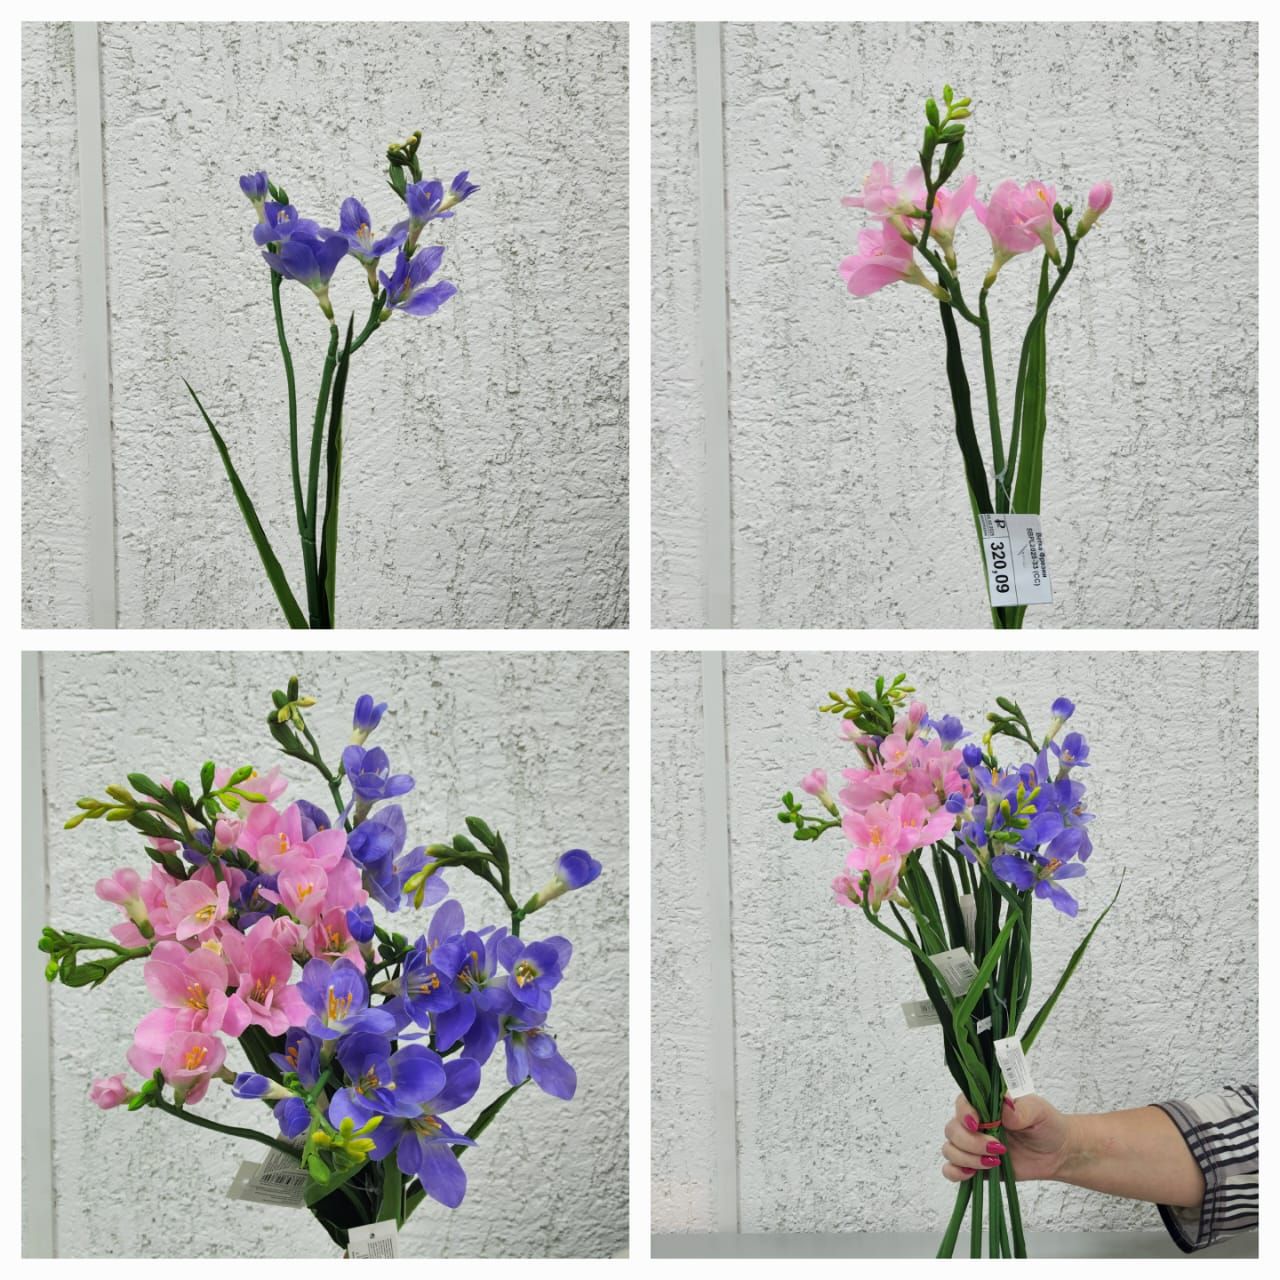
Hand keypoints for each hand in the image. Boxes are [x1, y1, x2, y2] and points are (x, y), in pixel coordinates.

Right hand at [941, 1093, 1072, 1183]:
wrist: (1057, 1153)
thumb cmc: (1046, 1125)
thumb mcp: (1039, 1111)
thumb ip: (1021, 1109)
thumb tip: (1004, 1107)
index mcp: (984, 1103)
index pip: (962, 1103)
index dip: (964, 1114)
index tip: (978, 1125)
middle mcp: (974, 1122)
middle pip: (952, 1129)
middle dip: (971, 1143)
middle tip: (998, 1149)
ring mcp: (972, 1145)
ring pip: (950, 1149)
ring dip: (967, 1158)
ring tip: (994, 1162)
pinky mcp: (974, 1166)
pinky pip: (951, 1169)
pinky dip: (955, 1172)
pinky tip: (971, 1174)